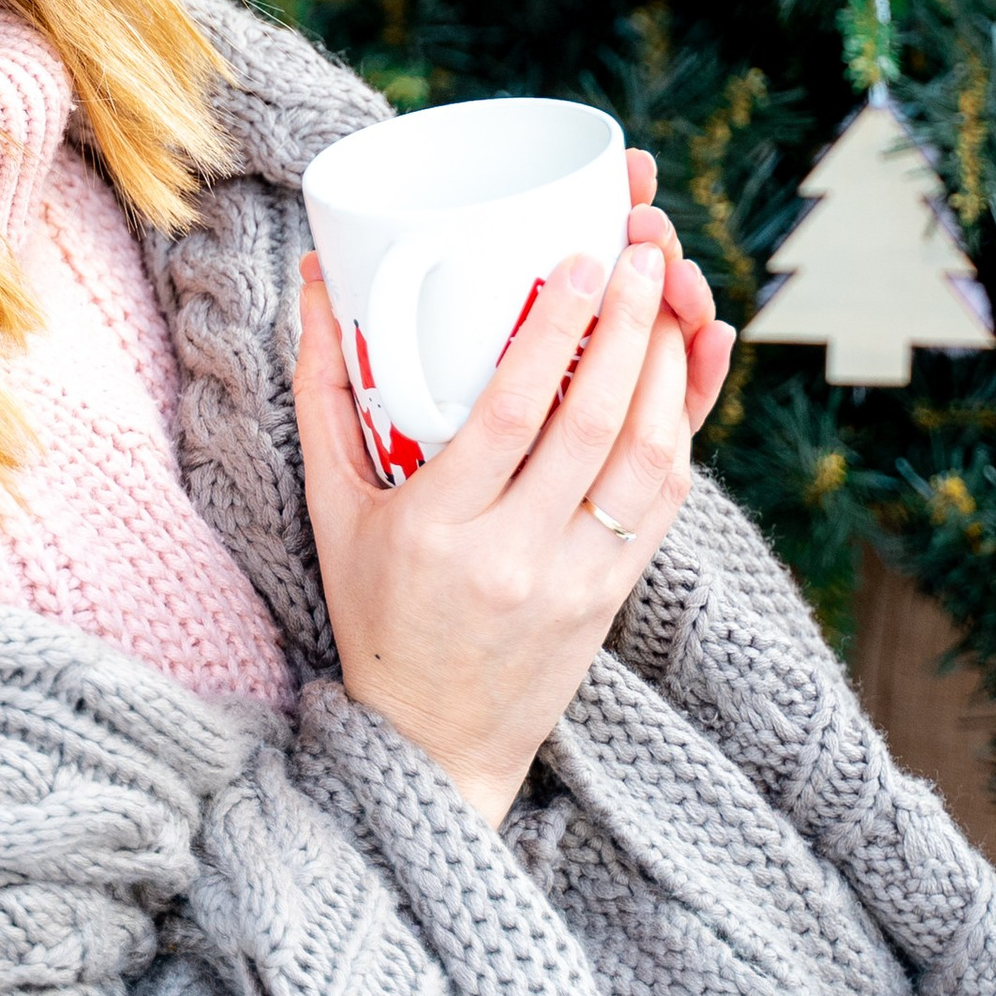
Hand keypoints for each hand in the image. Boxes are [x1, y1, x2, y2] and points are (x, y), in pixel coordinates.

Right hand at [296, 189, 734, 832]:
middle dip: (632, 326)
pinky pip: (665, 502)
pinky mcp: (614, 596)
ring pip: (647, 460)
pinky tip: (680, 372)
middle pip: (593, 425)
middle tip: (645, 252)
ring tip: (674, 297)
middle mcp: (512, 559)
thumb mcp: (331, 508)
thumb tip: (313, 282)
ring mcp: (573, 583)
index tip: (582, 259)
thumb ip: (322, 392)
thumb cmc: (373, 612)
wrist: (432, 744)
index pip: (513, 415)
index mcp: (436, 530)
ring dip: (669, 370)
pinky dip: (681, 428)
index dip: (557, 329)